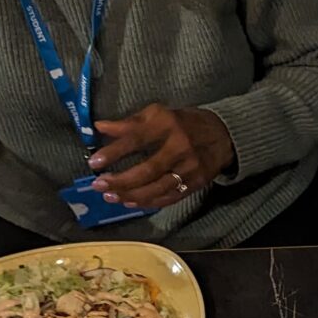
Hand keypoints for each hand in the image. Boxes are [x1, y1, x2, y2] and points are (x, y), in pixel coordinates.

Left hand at [88, 104, 235, 208]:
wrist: (222, 136)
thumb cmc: (183, 123)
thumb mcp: (158, 114)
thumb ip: (130, 123)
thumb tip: (100, 127)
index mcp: (168, 125)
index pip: (137, 139)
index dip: (114, 152)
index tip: (94, 162)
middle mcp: (180, 148)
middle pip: (147, 170)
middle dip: (121, 180)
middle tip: (99, 185)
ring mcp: (189, 169)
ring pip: (157, 188)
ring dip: (131, 195)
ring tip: (111, 197)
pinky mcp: (195, 184)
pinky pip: (169, 198)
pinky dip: (149, 202)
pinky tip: (131, 202)